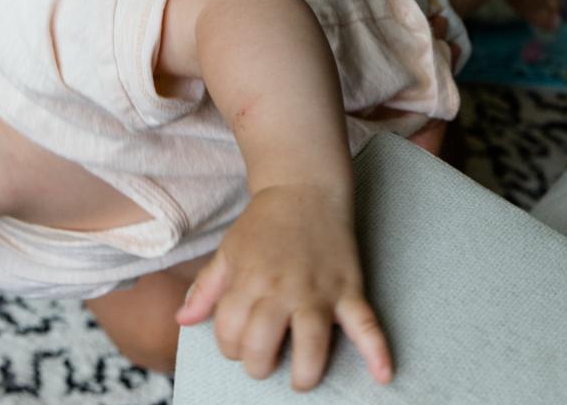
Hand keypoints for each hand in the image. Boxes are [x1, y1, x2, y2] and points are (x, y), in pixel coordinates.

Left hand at [174, 184, 391, 390]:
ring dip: (305, 372)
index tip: (239, 342)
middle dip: (258, 364)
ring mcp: (319, 291)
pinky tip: (383, 376)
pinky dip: (377, 351)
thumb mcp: (229, 251)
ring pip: (311, 344)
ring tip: (301, 380)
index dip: (229, 346)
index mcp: (250, 281)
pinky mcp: (349, 288)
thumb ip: (205, 289)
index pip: (230, 333)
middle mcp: (283, 289)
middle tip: (264, 360)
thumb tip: (183, 320)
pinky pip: (365, 324)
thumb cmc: (264, 223)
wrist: (305, 187)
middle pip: (263, 346)